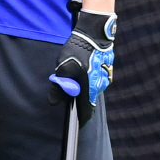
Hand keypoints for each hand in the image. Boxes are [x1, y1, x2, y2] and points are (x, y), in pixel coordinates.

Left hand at [48, 0, 115, 125]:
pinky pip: (96, 79)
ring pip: (92, 88)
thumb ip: (59, 87)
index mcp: (90, 89)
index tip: (76, 124)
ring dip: (83, 86)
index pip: (87, 111)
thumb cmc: (78, 52)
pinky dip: (88, 78)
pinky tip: (81, 68)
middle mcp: (100, 86)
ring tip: (73, 74)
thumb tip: (53, 102)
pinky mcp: (106, 69)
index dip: (81, 119)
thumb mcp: (62, 69)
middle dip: (79, 98)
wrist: (93, 34)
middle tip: (68, 91)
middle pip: (89, 99)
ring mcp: (105, 77)